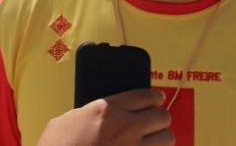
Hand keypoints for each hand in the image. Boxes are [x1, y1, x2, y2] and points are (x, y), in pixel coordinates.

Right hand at [37, 88, 172, 145]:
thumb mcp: (67, 120)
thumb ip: (91, 111)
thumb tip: (104, 111)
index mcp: (106, 110)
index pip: (146, 95)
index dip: (155, 96)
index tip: (157, 99)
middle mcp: (125, 128)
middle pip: (162, 116)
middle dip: (160, 118)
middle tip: (154, 120)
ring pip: (167, 138)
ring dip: (162, 138)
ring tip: (154, 140)